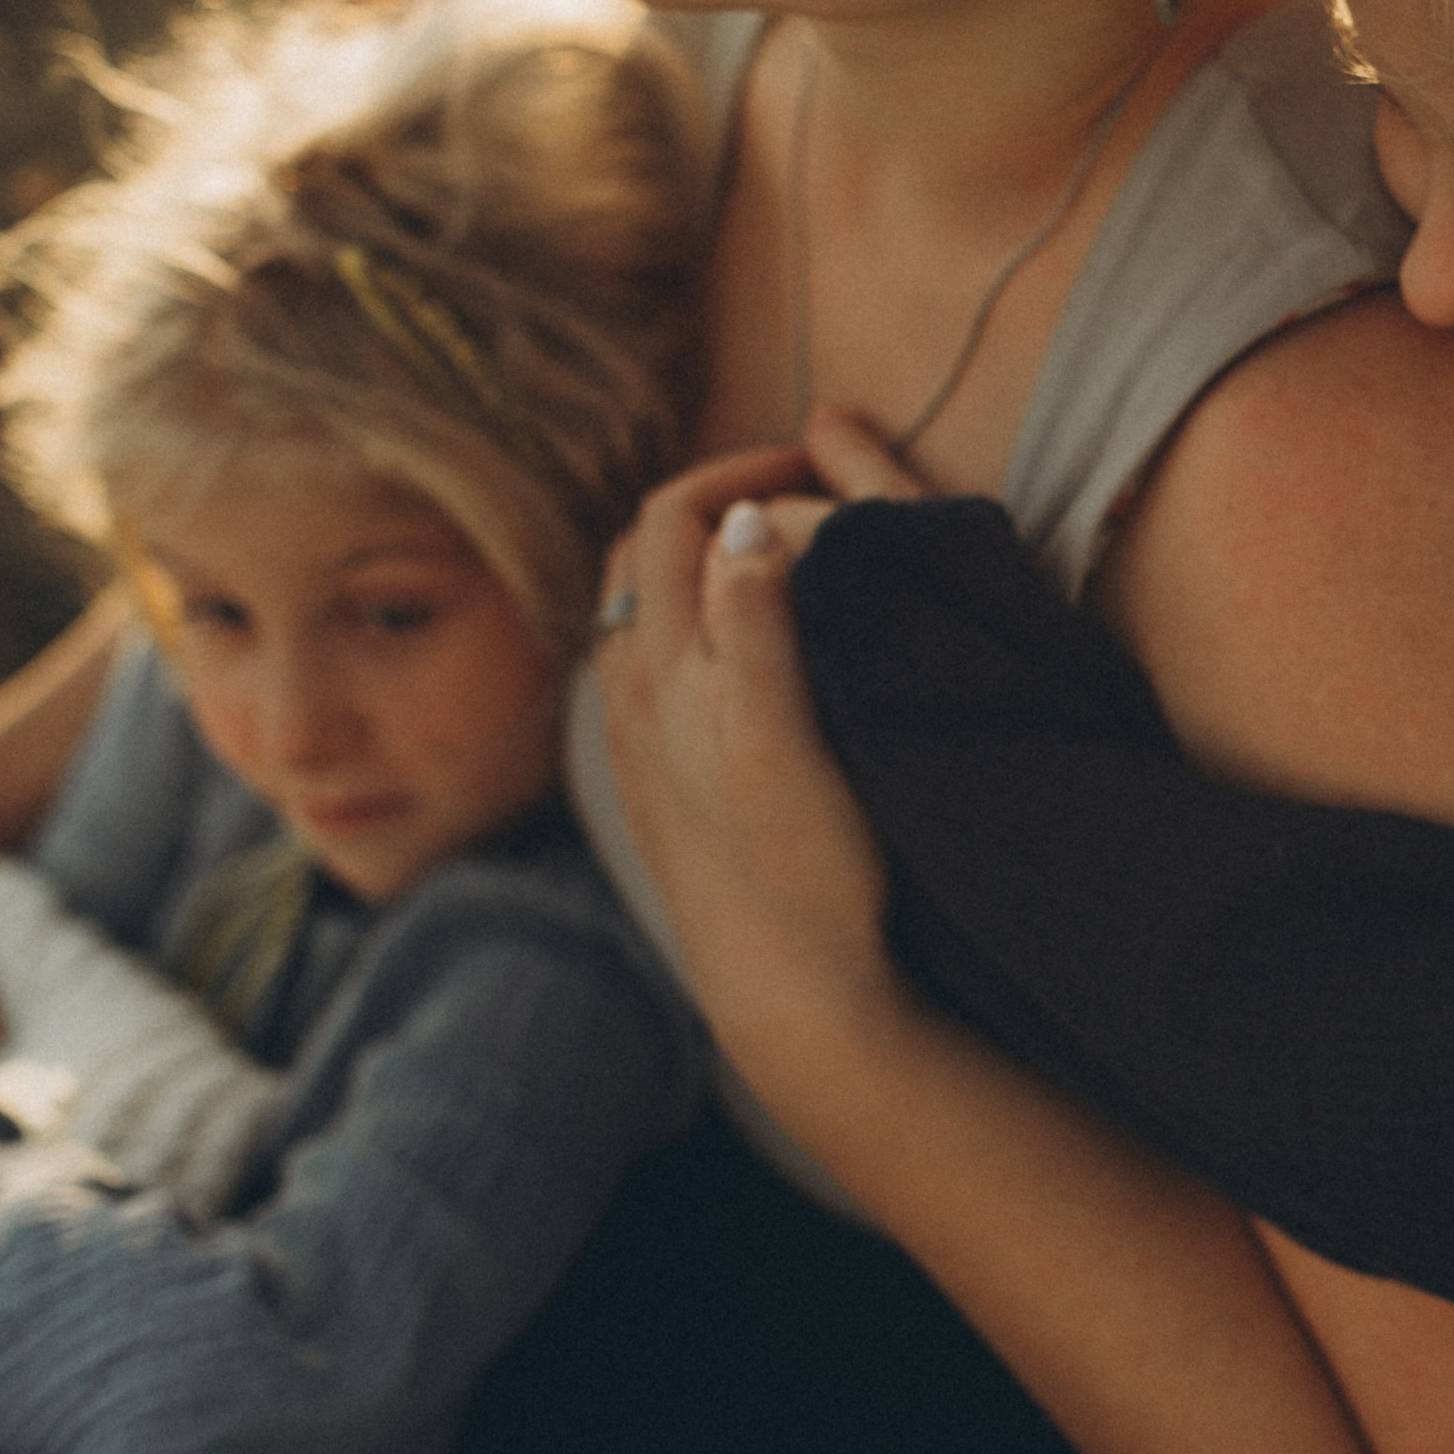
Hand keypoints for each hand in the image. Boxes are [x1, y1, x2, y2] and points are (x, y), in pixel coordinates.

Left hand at [594, 436, 920, 1089]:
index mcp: (664, 668)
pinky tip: (753, 657)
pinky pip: (657, 673)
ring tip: (785, 560)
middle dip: (717, 503)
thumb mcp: (785, 735)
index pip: (673, 516)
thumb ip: (759, 624)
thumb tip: (744, 520)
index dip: (739, 468)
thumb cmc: (805, 866)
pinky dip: (699, 629)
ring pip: (646, 615)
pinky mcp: (663, 790)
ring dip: (703, 569)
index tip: (819, 462)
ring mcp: (643, 746)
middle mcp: (634, 698)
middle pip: (643, 555)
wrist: (792, 991)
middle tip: (807, 495)